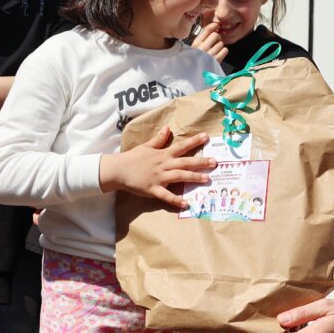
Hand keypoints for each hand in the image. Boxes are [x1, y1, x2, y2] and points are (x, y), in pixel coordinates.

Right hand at [99, 126, 214, 208]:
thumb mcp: (146, 146)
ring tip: (206, 179)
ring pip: (180, 177)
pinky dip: (176, 200)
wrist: (118, 170)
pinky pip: (166, 196)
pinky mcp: (153, 189)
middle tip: (215, 163)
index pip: (181, 146)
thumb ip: (158, 139)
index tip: (206, 137)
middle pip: (185, 162)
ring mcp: (159, 177)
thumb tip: (168, 128)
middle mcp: (164, 165)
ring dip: (193, 177)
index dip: (194, 142)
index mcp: (163, 154)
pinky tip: (186, 204)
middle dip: (201, 162)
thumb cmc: (132, 158)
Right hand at [191, 22, 228, 63]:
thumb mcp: (194, 48)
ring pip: (221, 43)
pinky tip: (218, 55)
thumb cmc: (195, 61)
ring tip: (215, 52)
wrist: (195, 76)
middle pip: (216, 35)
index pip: (207, 29)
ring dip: (220, 46)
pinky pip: (225, 50)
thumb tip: (214, 27)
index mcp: (196, 43)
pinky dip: (223, 52)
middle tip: (215, 43)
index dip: (214, 26)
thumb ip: (202, 39)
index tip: (217, 26)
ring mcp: (210, 54)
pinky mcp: (216, 60)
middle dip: (217, 38)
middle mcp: (202, 48)